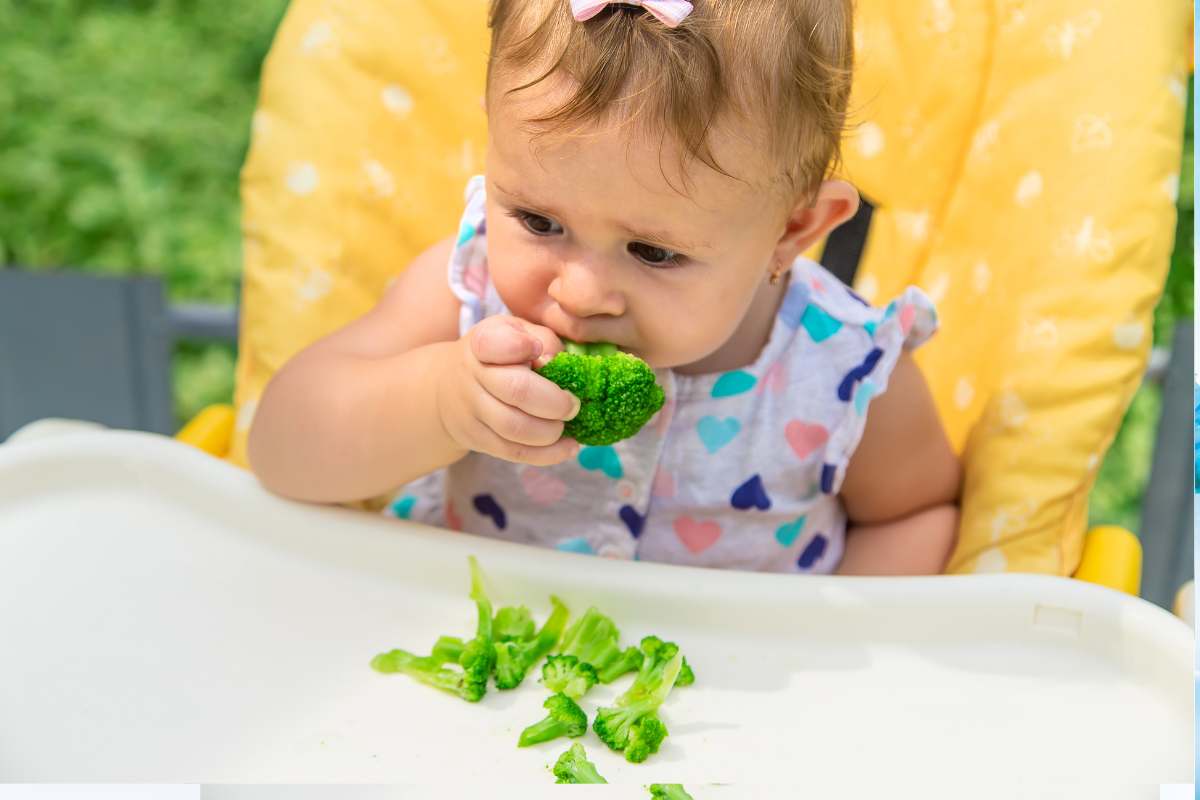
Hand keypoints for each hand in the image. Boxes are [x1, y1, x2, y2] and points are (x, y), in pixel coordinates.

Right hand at [436, 315, 581, 465]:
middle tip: (573, 405)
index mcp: (483, 343)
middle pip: (516, 391)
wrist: (450, 388)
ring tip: (567, 426)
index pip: (495, 344)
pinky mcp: (477, 438)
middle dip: (554, 402)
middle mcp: (472, 375)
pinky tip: (567, 448)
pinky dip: (547, 454)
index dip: (520, 347)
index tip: (537, 349)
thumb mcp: (517, 333)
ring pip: (515, 428)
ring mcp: (472, 410)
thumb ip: (543, 339)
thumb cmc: (499, 356)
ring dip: (551, 432)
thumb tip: (557, 361)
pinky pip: (514, 452)